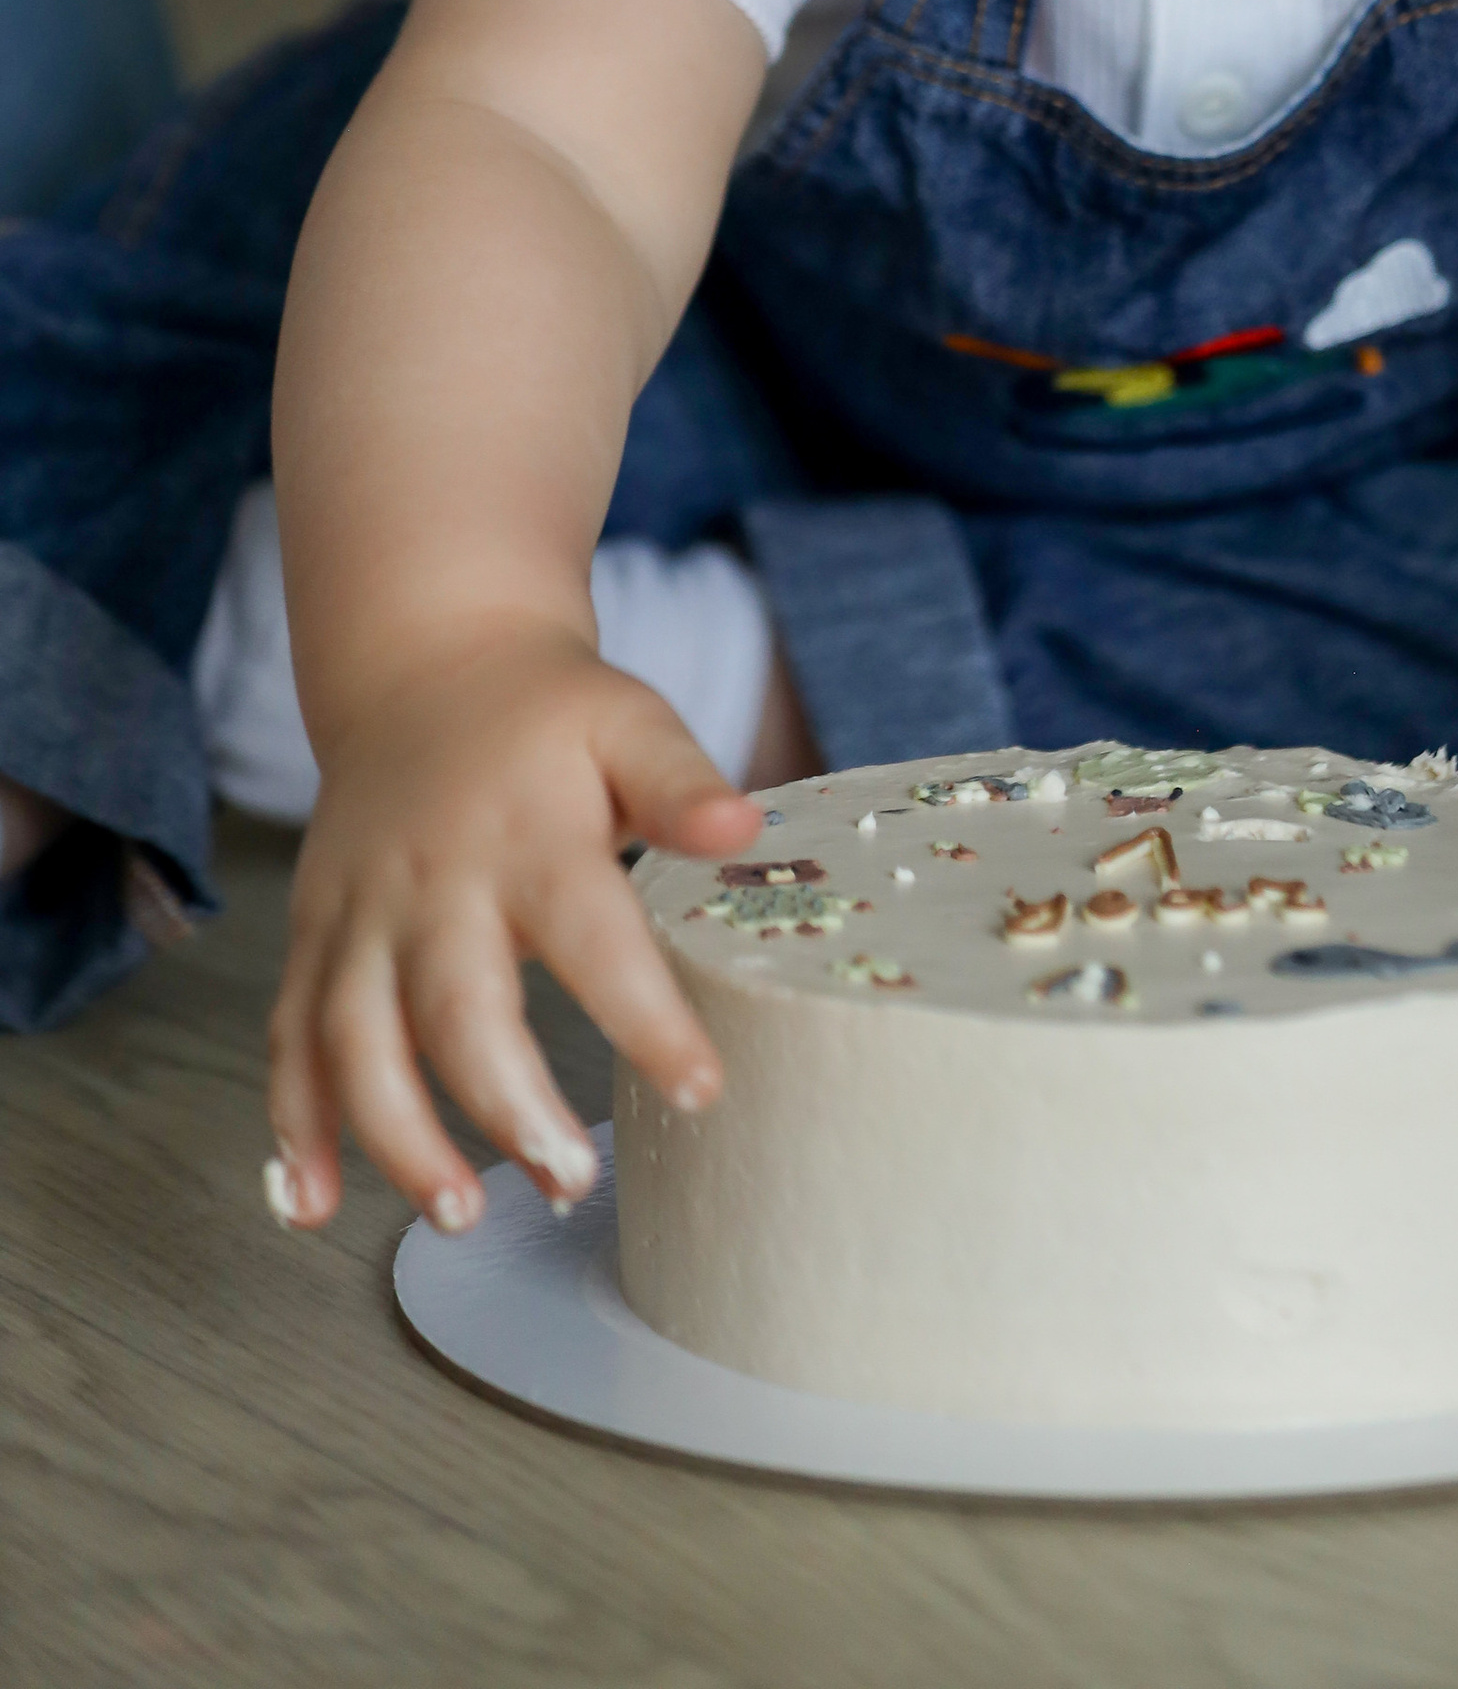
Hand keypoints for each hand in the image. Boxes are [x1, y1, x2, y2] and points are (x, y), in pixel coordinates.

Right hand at [264, 629, 763, 1234]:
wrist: (426, 667)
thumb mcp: (629, 721)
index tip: (701, 1087)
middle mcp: (434, 882)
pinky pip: (289, 1038)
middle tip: (569, 1179)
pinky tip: (307, 1204)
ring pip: (355, 1039)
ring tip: (455, 1213)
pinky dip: (292, 1125)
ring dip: (394, 1137)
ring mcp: (361, 913)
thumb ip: (683, 782)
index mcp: (528, 834)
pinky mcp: (314, 937)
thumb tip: (746, 827)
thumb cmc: (546, 715)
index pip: (593, 934)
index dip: (645, 1016)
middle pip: (457, 1007)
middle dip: (506, 1105)